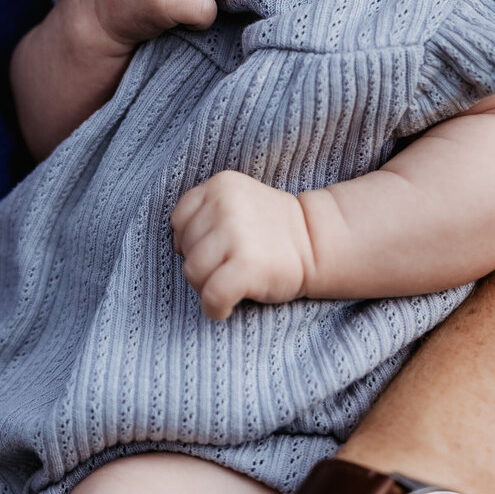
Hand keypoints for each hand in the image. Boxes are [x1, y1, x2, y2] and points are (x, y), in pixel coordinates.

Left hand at [171, 171, 312, 319]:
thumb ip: (206, 212)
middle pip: (185, 248)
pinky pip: (211, 295)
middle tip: (228, 268)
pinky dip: (214, 308)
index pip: (179, 219)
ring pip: (192, 272)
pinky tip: (227, 307)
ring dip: (205, 286)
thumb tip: (176, 246)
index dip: (190, 240)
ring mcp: (235, 235)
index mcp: (220, 185)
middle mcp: (225, 205)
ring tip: (229, 284)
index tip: (214, 250)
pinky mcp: (246, 266)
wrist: (318, 243)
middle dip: (200, 264)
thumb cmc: (272, 228)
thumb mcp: (237, 201)